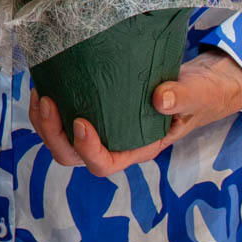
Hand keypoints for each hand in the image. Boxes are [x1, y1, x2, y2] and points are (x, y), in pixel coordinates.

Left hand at [28, 51, 241, 177]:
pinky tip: (46, 77)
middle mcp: (115, 142)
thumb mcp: (199, 95)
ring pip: (61, 137)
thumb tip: (160, 98)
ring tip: (40, 90)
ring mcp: (102, 125)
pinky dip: (50, 101)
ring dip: (44, 119)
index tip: (83, 122)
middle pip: (72, 155)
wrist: (201, 81)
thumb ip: (183, 97)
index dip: (87, 150)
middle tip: (48, 100)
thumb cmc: (201, 94)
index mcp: (138, 148)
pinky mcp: (94, 105)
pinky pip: (63, 113)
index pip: (104, 164)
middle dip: (52, 134)